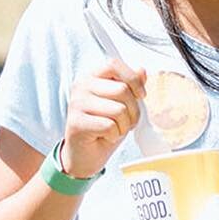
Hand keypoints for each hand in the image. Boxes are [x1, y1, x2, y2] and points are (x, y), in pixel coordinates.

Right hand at [63, 60, 145, 177]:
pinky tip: (105, 137)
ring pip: (119, 110)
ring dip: (124, 125)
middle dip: (133, 110)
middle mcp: (81, 86)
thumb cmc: (103, 129)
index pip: (114, 65)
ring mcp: (77, 104)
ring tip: (115, 130)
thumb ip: (130, 86)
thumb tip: (141, 70)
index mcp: (91, 77)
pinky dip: (114, 136)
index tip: (141, 95)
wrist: (85, 155)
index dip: (133, 79)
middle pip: (122, 90)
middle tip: (127, 122)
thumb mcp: (121, 105)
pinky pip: (110, 126)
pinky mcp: (76, 123)